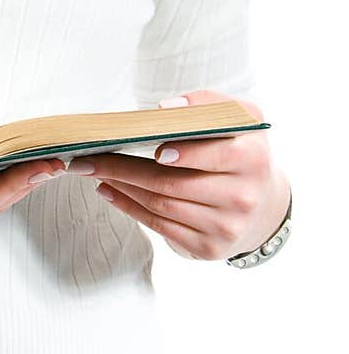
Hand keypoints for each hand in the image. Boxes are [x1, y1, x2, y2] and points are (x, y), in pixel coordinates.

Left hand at [65, 89, 290, 260]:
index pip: (215, 155)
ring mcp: (225, 228)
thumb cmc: (240, 147)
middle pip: (175, 184)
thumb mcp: (239, 117)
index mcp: (253, 159)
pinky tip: (108, 190)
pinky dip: (129, 207)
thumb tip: (165, 109)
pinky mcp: (208, 248)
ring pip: (162, 206)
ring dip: (122, 186)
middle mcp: (243, 198)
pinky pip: (160, 227)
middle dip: (126, 169)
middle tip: (90, 157)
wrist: (263, 202)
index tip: (156, 148)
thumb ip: (206, 105)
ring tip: (93, 169)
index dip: (185, 153)